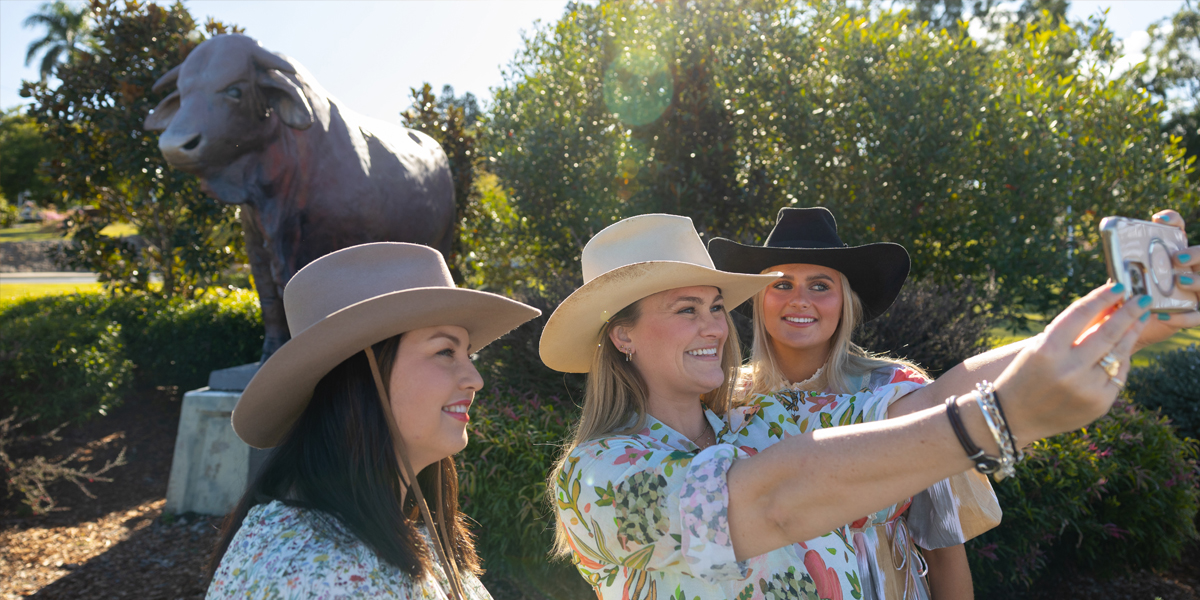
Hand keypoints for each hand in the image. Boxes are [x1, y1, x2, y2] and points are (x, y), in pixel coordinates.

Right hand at [993, 282, 1148, 444]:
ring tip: (1140, 319)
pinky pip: (1118, 375)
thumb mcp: (1040, 348)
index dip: (1102, 297)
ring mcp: (1086, 389)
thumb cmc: (1026, 375)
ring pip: (1119, 353)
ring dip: (1132, 333)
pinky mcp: (1099, 404)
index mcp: (1047, 350)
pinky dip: (1121, 360)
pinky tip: (1122, 349)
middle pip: (1108, 332)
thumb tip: (1108, 306)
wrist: (1014, 416)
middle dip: (1129, 312)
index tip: (1119, 287)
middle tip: (1143, 298)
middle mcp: (1068, 369)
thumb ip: (1073, 330)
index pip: (1081, 314)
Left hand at [1133, 210, 1199, 351]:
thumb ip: (1125, 266)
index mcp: (1173, 255)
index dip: (1172, 221)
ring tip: (1179, 281)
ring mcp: (1196, 291)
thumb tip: (1116, 256)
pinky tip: (1165, 315)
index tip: (1159, 219)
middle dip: (1195, 254)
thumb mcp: (1127, 277)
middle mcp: (1190, 269)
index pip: (1177, 231)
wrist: (1136, 321)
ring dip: (1196, 281)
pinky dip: (1184, 316)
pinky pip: (1197, 315)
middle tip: (1177, 257)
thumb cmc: (1134, 293)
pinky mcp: (1193, 312)